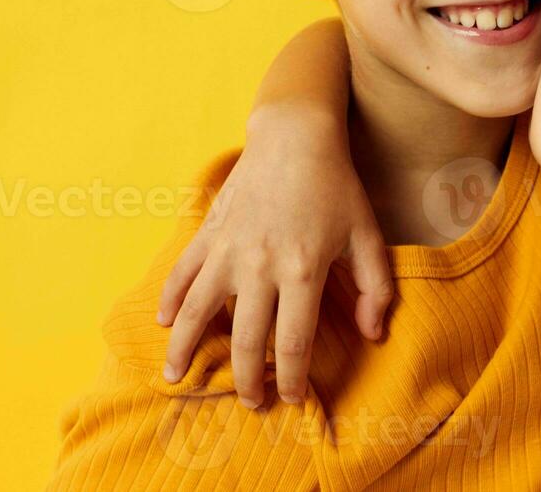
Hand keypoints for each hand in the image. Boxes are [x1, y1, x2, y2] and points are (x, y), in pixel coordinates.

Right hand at [156, 104, 393, 407]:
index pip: (291, 344)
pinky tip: (164, 322)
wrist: (295, 137)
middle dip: (247, 381)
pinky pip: (182, 273)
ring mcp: (228, 250)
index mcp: (302, 271)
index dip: (290, 380)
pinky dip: (170, 299)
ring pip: (197, 312)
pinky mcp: (209, 232)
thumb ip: (375, 287)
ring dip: (184, 350)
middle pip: (245, 340)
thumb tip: (372, 333)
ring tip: (176, 378)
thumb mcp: (367, 235)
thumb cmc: (336, 187)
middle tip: (252, 403)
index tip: (292, 399)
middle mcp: (259, 266)